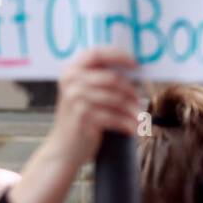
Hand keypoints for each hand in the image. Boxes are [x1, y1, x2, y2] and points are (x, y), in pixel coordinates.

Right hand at [46, 47, 140, 168]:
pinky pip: (115, 117)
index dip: (118, 56)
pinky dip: (127, 124)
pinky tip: (131, 129)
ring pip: (117, 99)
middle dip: (130, 91)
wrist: (63, 148)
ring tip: (136, 118)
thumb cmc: (79, 119)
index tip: (136, 65)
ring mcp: (75, 99)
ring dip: (131, 111)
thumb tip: (132, 71)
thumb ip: (98, 79)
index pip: (96, 54)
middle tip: (138, 101)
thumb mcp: (82, 94)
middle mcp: (70, 82)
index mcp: (70, 71)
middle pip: (112, 79)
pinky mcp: (83, 117)